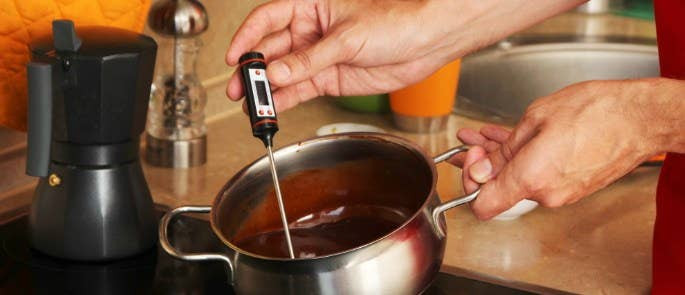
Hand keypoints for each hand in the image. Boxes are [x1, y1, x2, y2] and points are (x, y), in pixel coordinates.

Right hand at [225, 0, 584, 110]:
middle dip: (255, 70)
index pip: (268, 19)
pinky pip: (302, 89)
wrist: (428, 42)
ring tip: (252, 105)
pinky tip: (274, 108)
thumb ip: (310, 59)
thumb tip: (278, 72)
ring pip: (285, 73)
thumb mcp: (348, 37)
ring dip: (268, 89)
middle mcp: (312, 31)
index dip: (247, 38)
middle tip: (241, 89)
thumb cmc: (397, 20)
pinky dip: (287, 99)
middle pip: (273, 50)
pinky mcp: (332, 77)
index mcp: (311, 7)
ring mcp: (321, 56)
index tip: (234, 58)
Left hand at [456, 79, 675, 219]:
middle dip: (482, 164)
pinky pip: (537, 174)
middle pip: (499, 188)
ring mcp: (561, 192)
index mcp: (531, 178)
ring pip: (517, 177)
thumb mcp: (536, 118)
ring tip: (483, 135)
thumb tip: (481, 165)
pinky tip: (510, 139)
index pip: (482, 205)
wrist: (641, 117)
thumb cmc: (596, 111)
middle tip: (472, 142)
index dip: (469, 184)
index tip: (470, 161)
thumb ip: (503, 148)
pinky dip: (523, 158)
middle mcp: (546, 193)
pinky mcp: (572, 185)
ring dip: (501, 158)